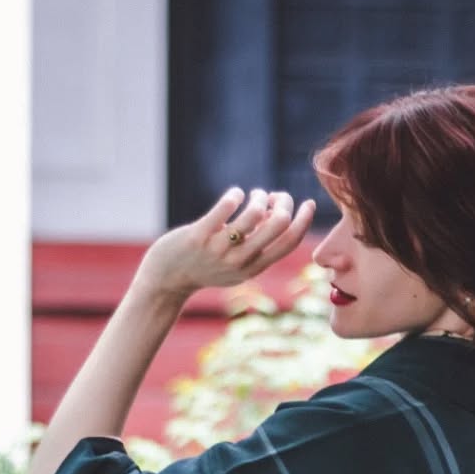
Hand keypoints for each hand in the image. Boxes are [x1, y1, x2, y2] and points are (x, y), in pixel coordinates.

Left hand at [133, 187, 316, 300]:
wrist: (166, 279)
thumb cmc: (204, 266)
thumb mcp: (236, 265)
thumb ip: (257, 247)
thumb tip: (276, 214)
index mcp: (254, 268)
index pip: (289, 243)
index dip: (303, 221)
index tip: (307, 203)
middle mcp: (240, 261)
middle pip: (278, 225)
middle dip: (284, 203)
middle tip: (275, 196)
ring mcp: (219, 249)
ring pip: (255, 214)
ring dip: (260, 196)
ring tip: (254, 194)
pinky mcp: (199, 236)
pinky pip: (225, 209)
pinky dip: (235, 195)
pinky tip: (235, 194)